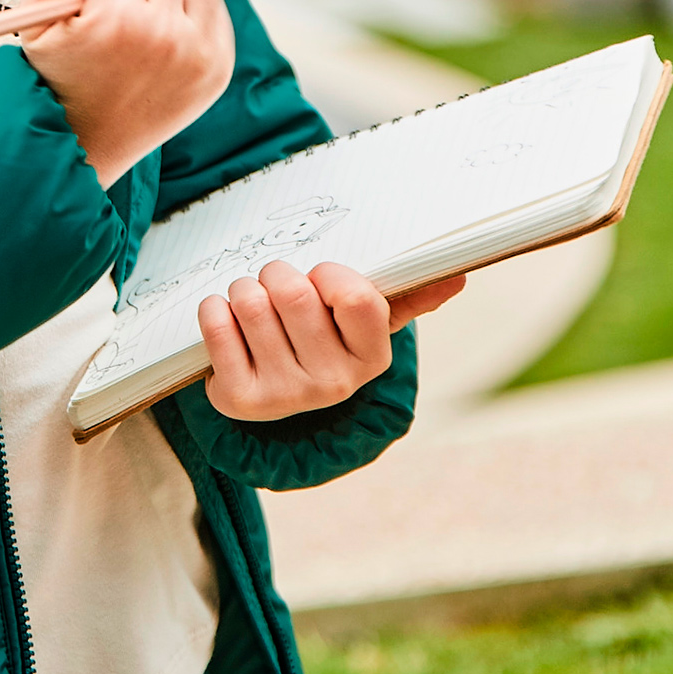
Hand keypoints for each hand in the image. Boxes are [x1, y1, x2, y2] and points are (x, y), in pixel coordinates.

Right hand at [21, 0, 234, 190]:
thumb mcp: (38, 23)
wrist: (84, 146)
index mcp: (118, 21)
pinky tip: (164, 36)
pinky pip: (218, 3)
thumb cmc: (55, 78)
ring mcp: (199, 54)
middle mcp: (165, 36)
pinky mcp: (219, 66)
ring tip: (146, 8)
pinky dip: (193, 8)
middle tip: (116, 2)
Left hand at [200, 260, 466, 422]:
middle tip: (278, 284)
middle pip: (293, 294)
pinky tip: (228, 320)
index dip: (329, 275)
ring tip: (254, 302)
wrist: (271, 391)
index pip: (354, 295)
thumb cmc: (322, 339)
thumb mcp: (365, 322)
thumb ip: (409, 295)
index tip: (322, 281)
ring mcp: (285, 396)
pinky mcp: (238, 400)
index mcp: (372, 359)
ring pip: (251, 302)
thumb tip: (458, 276)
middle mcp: (333, 385)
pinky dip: (215, 308)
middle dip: (278, 274)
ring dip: (245, 288)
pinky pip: (217, 323)